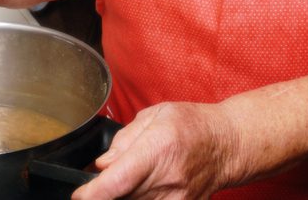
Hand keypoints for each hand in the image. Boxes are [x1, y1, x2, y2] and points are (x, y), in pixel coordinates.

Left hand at [73, 102, 236, 199]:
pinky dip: (140, 197)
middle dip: (107, 188)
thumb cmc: (194, 124)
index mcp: (157, 148)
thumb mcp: (155, 116)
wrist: (228, 145)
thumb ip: (124, 140)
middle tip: (110, 173)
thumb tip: (103, 165)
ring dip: (125, 193)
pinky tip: (145, 186)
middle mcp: (167, 179)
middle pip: (121, 196)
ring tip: (138, 173)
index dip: (92, 193)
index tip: (79, 195)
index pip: (116, 182)